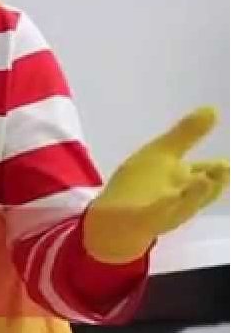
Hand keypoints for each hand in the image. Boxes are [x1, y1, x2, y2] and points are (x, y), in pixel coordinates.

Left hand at [84, 106, 229, 263]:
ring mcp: (162, 211)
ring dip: (192, 194)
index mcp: (186, 179)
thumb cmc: (141, 185)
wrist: (113, 223)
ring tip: (203, 179)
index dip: (218, 169)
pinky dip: (162, 207)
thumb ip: (187, 133)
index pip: (209, 173)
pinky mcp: (142, 221)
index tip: (225, 163)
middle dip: (212, 180)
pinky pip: (153, 214)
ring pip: (181, 203)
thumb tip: (212, 109)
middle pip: (200, 190)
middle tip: (224, 167)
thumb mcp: (162, 154)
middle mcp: (180, 196)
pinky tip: (168, 197)